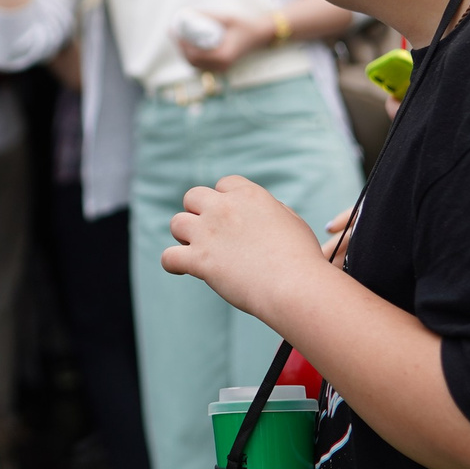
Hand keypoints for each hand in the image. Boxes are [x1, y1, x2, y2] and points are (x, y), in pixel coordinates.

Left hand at [160, 175, 331, 325]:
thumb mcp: (291, 221)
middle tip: (209, 233)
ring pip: (176, 223)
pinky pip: (168, 257)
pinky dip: (172, 263)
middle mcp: (224, 208)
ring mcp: (208, 233)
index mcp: (249, 195)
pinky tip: (182, 269)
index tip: (231, 217)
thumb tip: (255, 213)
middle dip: (198, 212)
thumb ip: (269, 211)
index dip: (224, 199)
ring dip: (183, 236)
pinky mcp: (199, 260)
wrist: (295, 285)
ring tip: (197, 250)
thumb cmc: (301, 258)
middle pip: (192, 196)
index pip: (224, 183)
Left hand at [177, 11, 267, 74]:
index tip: (174, 30)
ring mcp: (220, 69)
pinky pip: (200, 64)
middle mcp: (221, 66)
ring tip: (178, 36)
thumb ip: (208, 16)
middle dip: (180, 46)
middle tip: (173, 31)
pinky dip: (191, 55)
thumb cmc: (243, 25)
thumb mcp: (226, 17)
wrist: (258, 36)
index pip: (195, 54)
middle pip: (191, 61)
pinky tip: (187, 43)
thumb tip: (186, 13)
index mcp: (223, 55)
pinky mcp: (219, 68)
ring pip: (194, 64)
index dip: (181, 43)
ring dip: (184, 51)